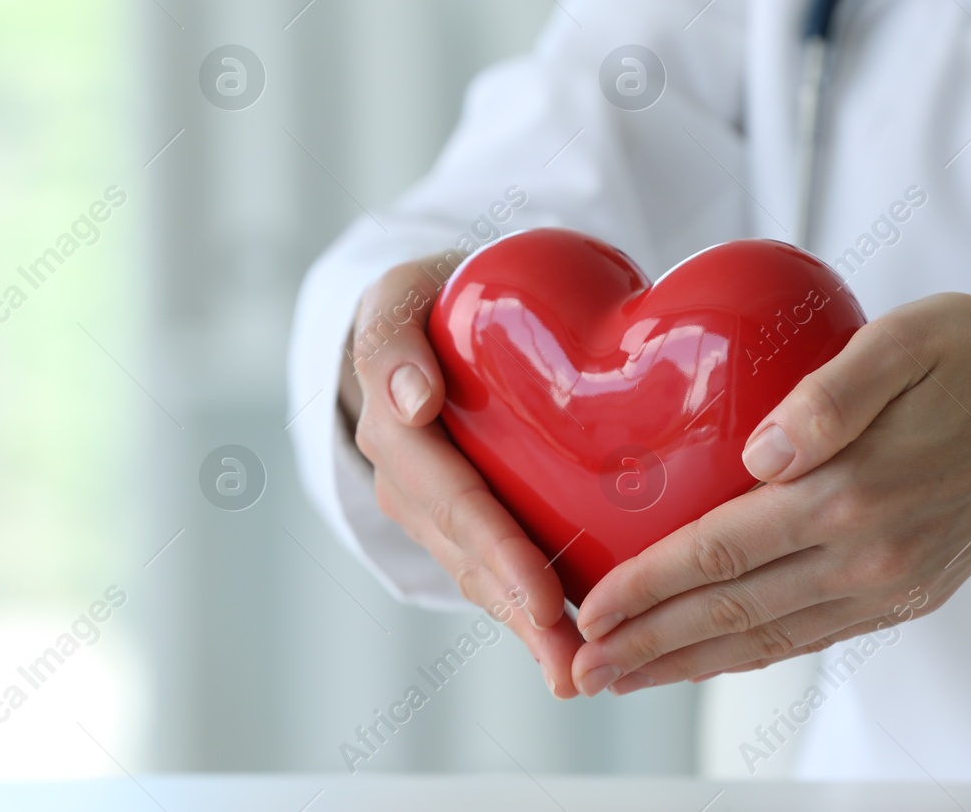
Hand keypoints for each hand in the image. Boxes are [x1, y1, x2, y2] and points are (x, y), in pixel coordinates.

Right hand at [341, 254, 583, 697]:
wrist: (430, 312)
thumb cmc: (430, 298)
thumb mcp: (399, 295)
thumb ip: (392, 339)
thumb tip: (414, 400)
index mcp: (393, 427)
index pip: (449, 497)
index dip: (497, 549)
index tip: (543, 595)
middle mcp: (406, 481)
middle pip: (468, 555)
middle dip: (520, 611)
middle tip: (572, 660)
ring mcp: (432, 508)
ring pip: (481, 575)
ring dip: (527, 628)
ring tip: (578, 675)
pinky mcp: (465, 518)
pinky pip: (494, 568)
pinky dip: (530, 611)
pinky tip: (574, 651)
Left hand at [569, 292, 970, 696]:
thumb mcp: (910, 340)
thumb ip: (832, 393)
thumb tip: (760, 453)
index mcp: (854, 493)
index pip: (722, 552)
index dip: (649, 586)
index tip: (589, 612)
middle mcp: (870, 556)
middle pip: (734, 613)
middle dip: (649, 645)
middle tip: (580, 669)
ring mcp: (891, 585)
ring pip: (769, 638)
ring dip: (690, 662)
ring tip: (625, 676)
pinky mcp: (908, 594)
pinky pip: (812, 636)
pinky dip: (752, 653)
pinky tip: (711, 656)